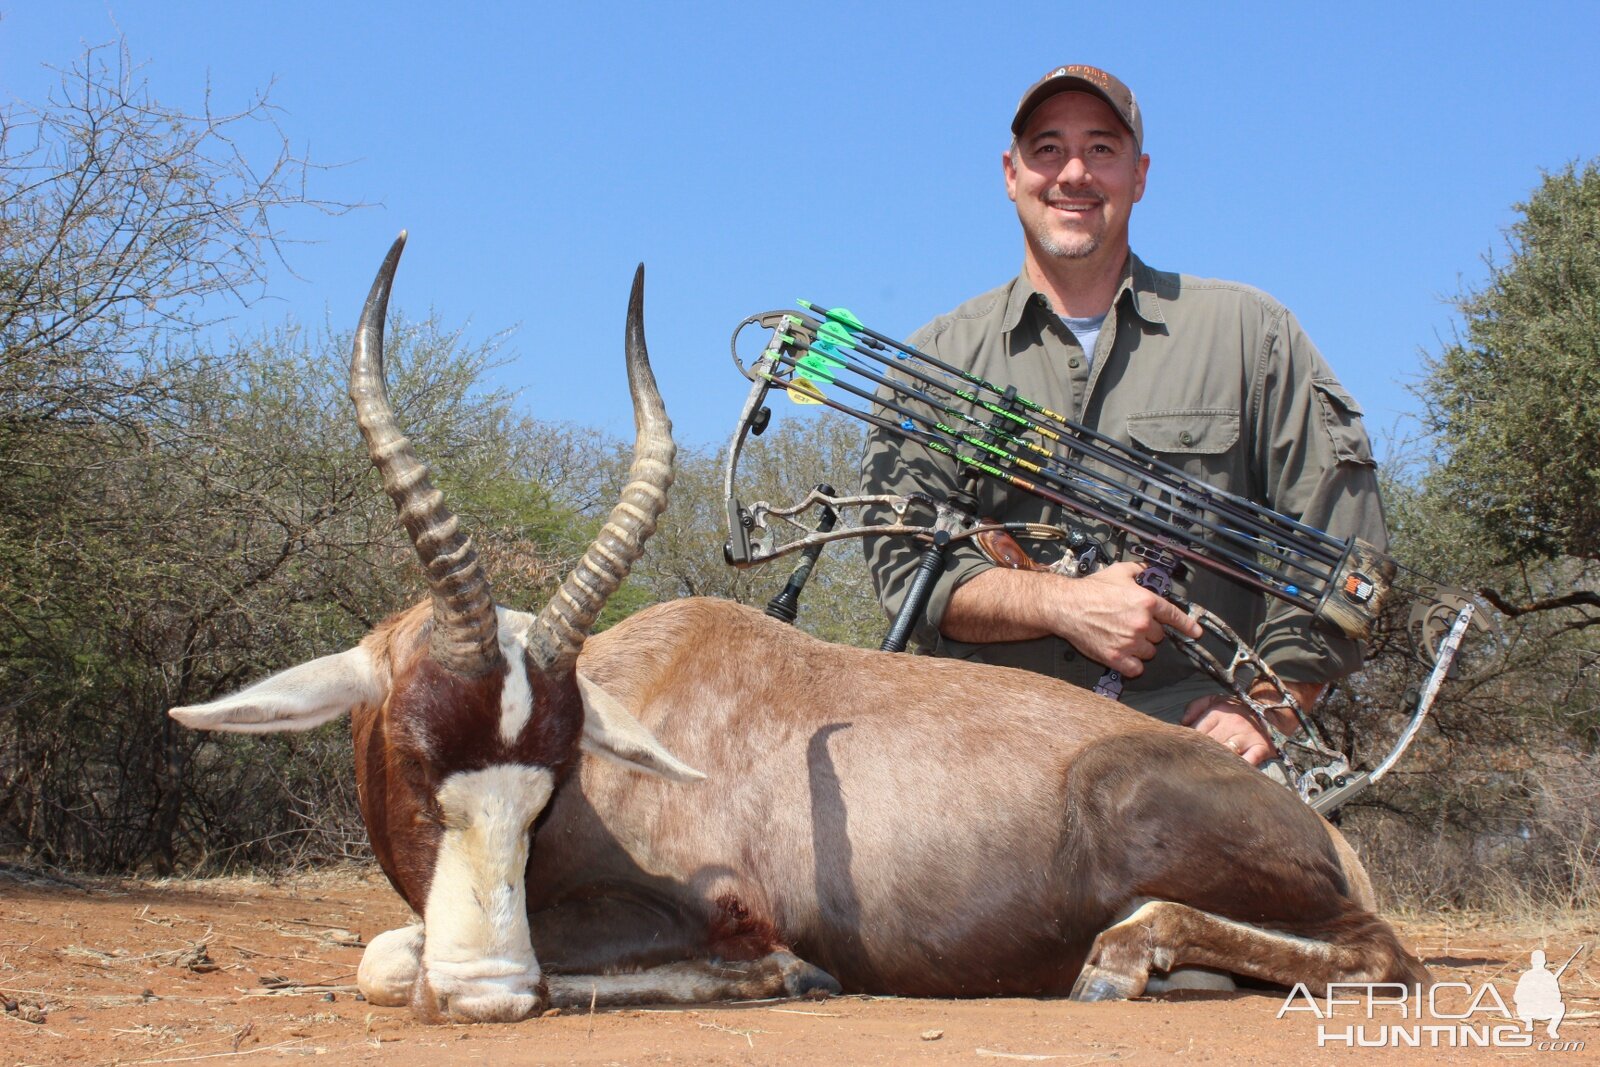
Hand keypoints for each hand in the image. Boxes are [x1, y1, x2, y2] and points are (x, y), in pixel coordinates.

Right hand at [1048, 562, 1202, 675]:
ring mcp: (1129, 642)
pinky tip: (1123, 654)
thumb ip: (1139, 570)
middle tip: (1130, 624)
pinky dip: (1132, 664)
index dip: (1187, 625)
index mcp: (1146, 602)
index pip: (1175, 616)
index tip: (1195, 632)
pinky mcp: (1116, 658)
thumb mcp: (1119, 571)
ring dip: (1140, 648)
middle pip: (1159, 636)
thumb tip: (1149, 570)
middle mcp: (1142, 623)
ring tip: (1123, 637)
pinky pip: (1136, 668)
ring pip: (1149, 652)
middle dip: (1148, 631)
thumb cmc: (1090, 589)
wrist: (1066, 606)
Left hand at [1182, 680, 1322, 765]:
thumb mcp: (1215, 699)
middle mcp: (1232, 723)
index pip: (1197, 731)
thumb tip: (1183, 721)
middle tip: (1192, 766)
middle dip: (1201, 754)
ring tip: (1209, 772)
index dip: (1190, 743)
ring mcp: (1247, 735)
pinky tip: (1231, 774)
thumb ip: (1196, 706)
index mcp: (1218, 711)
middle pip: (1210, 743)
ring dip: (1217, 761)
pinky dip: (1241, 768)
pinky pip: (1250, 760)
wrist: (1270, 711)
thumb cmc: (1236, 709)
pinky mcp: (1261, 747)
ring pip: (1227, 751)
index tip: (1186, 752)